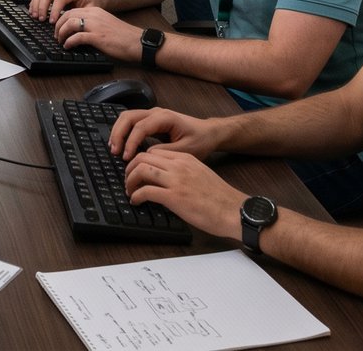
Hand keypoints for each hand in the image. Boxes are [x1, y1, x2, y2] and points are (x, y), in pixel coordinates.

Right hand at [28, 0, 97, 19]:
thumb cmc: (89, 3)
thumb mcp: (91, 9)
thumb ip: (82, 15)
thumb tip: (73, 24)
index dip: (54, 10)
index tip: (52, 21)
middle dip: (42, 7)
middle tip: (41, 19)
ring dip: (36, 4)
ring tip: (35, 16)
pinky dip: (34, 3)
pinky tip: (33, 11)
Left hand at [51, 6, 139, 59]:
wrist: (138, 42)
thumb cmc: (124, 37)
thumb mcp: (105, 24)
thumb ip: (92, 24)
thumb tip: (78, 31)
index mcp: (96, 11)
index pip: (72, 10)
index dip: (62, 19)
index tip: (59, 28)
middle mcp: (94, 15)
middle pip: (68, 15)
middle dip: (58, 26)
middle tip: (56, 35)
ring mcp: (95, 25)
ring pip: (69, 24)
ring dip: (61, 33)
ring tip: (60, 41)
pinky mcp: (97, 37)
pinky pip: (77, 37)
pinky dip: (69, 42)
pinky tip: (68, 46)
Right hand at [108, 106, 223, 157]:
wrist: (208, 133)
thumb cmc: (200, 140)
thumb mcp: (186, 150)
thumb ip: (165, 152)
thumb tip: (146, 155)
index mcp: (165, 118)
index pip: (140, 127)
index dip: (131, 142)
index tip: (127, 157)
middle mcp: (156, 112)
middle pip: (128, 117)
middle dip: (118, 134)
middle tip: (115, 151)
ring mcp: (152, 115)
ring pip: (127, 117)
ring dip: (118, 132)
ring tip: (114, 149)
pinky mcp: (151, 121)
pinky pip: (132, 122)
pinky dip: (123, 132)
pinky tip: (121, 145)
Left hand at [121, 150, 245, 239]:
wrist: (234, 211)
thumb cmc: (220, 198)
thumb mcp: (200, 175)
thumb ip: (183, 172)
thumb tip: (165, 180)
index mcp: (186, 158)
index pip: (154, 151)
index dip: (141, 160)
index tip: (137, 170)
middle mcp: (179, 165)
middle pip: (143, 157)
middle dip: (130, 168)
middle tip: (128, 180)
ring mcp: (176, 180)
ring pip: (141, 170)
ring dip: (130, 181)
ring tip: (130, 190)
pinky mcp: (174, 197)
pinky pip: (145, 191)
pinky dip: (136, 196)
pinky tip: (136, 202)